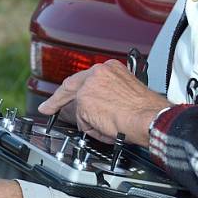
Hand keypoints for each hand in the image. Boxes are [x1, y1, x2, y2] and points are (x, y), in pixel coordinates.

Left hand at [38, 60, 170, 145]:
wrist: (150, 117)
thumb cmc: (146, 110)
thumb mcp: (127, 92)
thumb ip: (108, 93)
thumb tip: (99, 106)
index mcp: (111, 68)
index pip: (85, 77)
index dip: (72, 88)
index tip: (63, 94)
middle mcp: (99, 72)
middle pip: (71, 86)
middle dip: (57, 100)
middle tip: (47, 108)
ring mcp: (90, 85)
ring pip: (79, 107)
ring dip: (90, 121)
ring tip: (111, 126)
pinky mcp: (84, 100)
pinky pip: (83, 121)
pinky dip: (93, 129)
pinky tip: (108, 128)